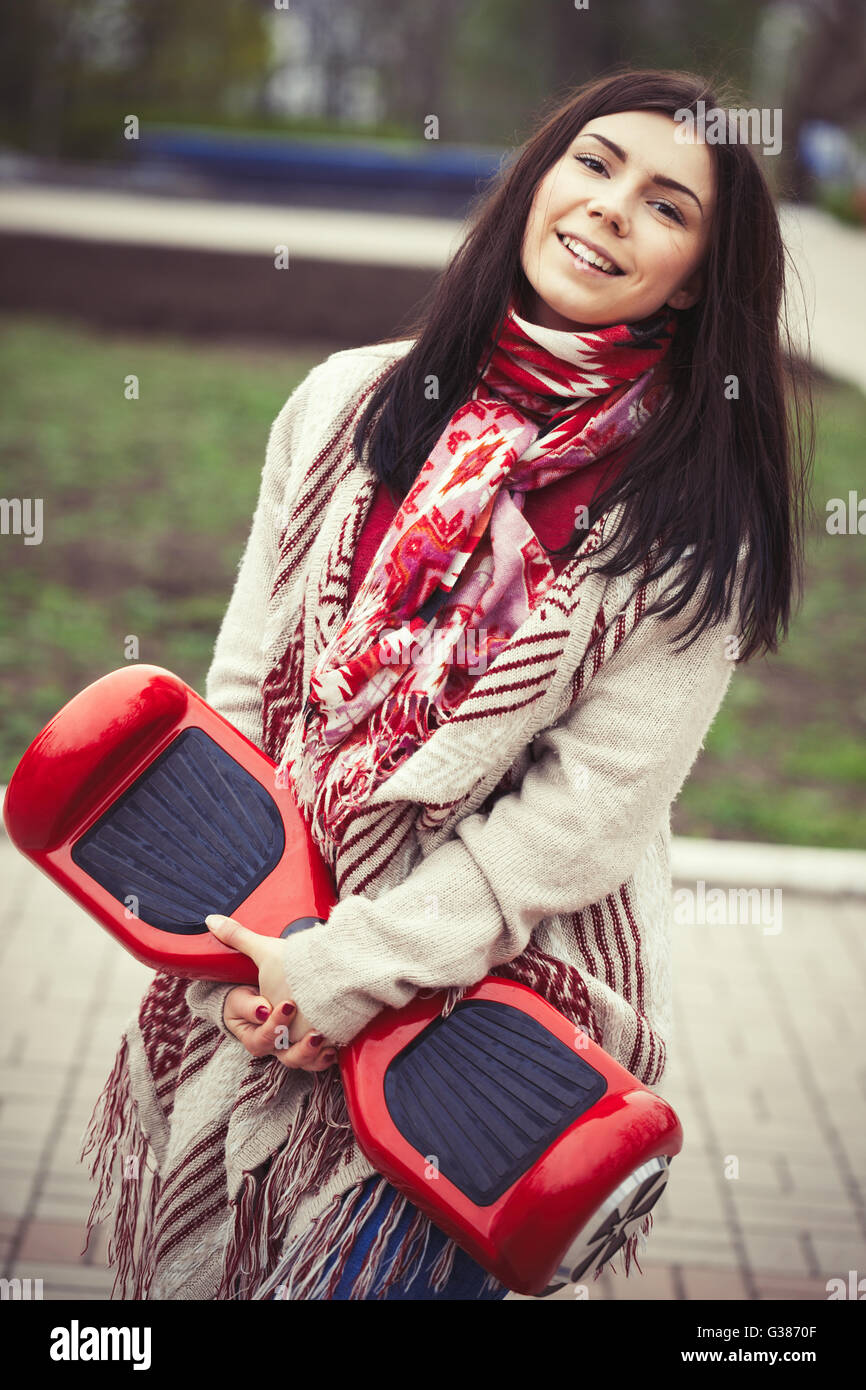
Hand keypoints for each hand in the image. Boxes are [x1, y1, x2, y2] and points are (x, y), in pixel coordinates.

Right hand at [206, 915, 336, 1071]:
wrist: (302, 980)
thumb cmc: (278, 969)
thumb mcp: (261, 953)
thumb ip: (237, 938)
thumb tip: (211, 919)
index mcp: (252, 1024)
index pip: (254, 1031)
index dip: (263, 1020)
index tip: (273, 1003)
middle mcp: (272, 1038)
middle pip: (274, 1049)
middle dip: (284, 1034)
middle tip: (298, 1014)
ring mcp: (293, 1044)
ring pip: (296, 1061)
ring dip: (307, 1053)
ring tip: (319, 1037)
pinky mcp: (315, 1045)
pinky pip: (317, 1061)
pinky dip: (324, 1058)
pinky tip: (332, 1048)